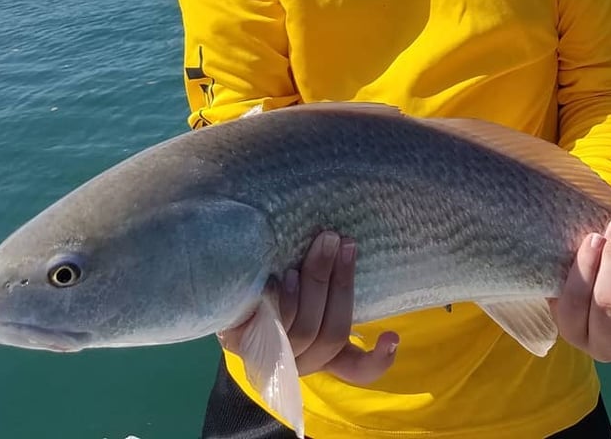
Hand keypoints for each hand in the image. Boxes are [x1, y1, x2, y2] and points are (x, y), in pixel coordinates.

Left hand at [217, 231, 398, 383]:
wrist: (218, 286)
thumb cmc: (274, 280)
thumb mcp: (308, 285)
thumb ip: (328, 281)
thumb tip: (350, 242)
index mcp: (322, 351)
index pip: (357, 369)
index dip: (378, 360)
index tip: (391, 335)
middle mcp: (301, 359)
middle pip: (332, 332)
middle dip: (341, 283)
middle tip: (341, 240)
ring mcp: (272, 355)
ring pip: (305, 329)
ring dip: (315, 285)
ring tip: (318, 247)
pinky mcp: (242, 343)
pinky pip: (268, 328)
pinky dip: (284, 300)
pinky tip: (287, 277)